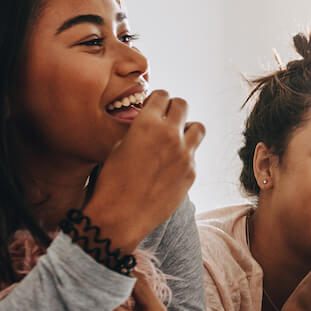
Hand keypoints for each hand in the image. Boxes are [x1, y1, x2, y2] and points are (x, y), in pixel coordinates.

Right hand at [83, 91, 205, 253]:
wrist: (120, 215)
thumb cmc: (112, 180)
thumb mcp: (119, 146)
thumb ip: (140, 129)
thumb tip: (151, 121)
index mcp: (147, 124)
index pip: (162, 95)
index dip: (157, 100)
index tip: (153, 107)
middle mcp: (170, 135)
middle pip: (182, 105)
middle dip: (173, 109)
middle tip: (165, 119)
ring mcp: (185, 154)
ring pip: (198, 127)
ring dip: (187, 129)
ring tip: (175, 139)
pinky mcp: (192, 172)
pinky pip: (193, 154)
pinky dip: (184, 155)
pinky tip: (169, 166)